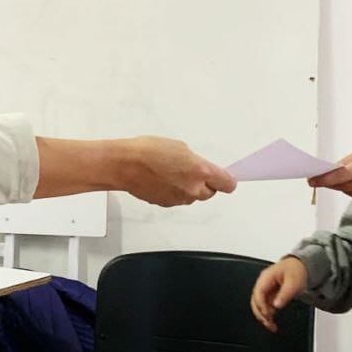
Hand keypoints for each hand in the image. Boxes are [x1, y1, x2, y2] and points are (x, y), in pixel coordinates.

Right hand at [119, 136, 237, 206]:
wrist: (124, 165)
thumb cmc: (148, 151)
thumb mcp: (180, 147)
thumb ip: (196, 161)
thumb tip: (200, 169)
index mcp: (200, 172)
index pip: (227, 184)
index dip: (227, 180)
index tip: (226, 177)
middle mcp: (192, 189)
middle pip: (210, 193)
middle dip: (205, 183)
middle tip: (191, 170)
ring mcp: (179, 199)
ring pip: (192, 197)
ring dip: (188, 187)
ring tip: (171, 171)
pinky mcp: (166, 204)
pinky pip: (177, 199)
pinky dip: (174, 191)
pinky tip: (161, 179)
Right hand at [250, 256, 307, 332]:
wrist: (300, 267)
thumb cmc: (296, 270)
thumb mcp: (293, 283)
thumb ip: (284, 294)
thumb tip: (276, 305)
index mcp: (266, 277)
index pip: (258, 293)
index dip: (261, 305)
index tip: (268, 315)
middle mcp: (263, 283)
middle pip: (255, 300)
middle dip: (260, 313)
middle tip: (268, 323)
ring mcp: (266, 289)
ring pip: (259, 305)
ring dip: (263, 316)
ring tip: (271, 325)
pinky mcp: (270, 294)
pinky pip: (265, 305)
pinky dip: (267, 314)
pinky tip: (272, 321)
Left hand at [307, 146, 351, 209]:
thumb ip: (351, 160)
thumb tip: (332, 169)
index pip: (342, 174)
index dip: (324, 178)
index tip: (311, 179)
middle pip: (343, 186)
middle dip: (330, 182)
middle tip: (318, 178)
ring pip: (350, 193)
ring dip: (344, 186)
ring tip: (345, 178)